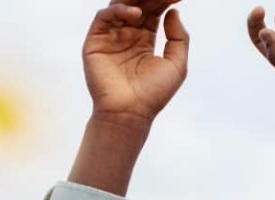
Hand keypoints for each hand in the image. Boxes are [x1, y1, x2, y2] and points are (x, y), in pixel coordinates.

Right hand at [82, 2, 189, 124]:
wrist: (129, 113)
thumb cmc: (153, 94)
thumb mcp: (177, 65)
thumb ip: (179, 38)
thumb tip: (173, 11)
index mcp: (144, 40)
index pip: (153, 10)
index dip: (164, 1)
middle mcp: (126, 36)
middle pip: (138, 4)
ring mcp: (110, 37)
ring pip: (120, 5)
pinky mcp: (95, 42)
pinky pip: (104, 17)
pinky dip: (119, 10)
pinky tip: (136, 15)